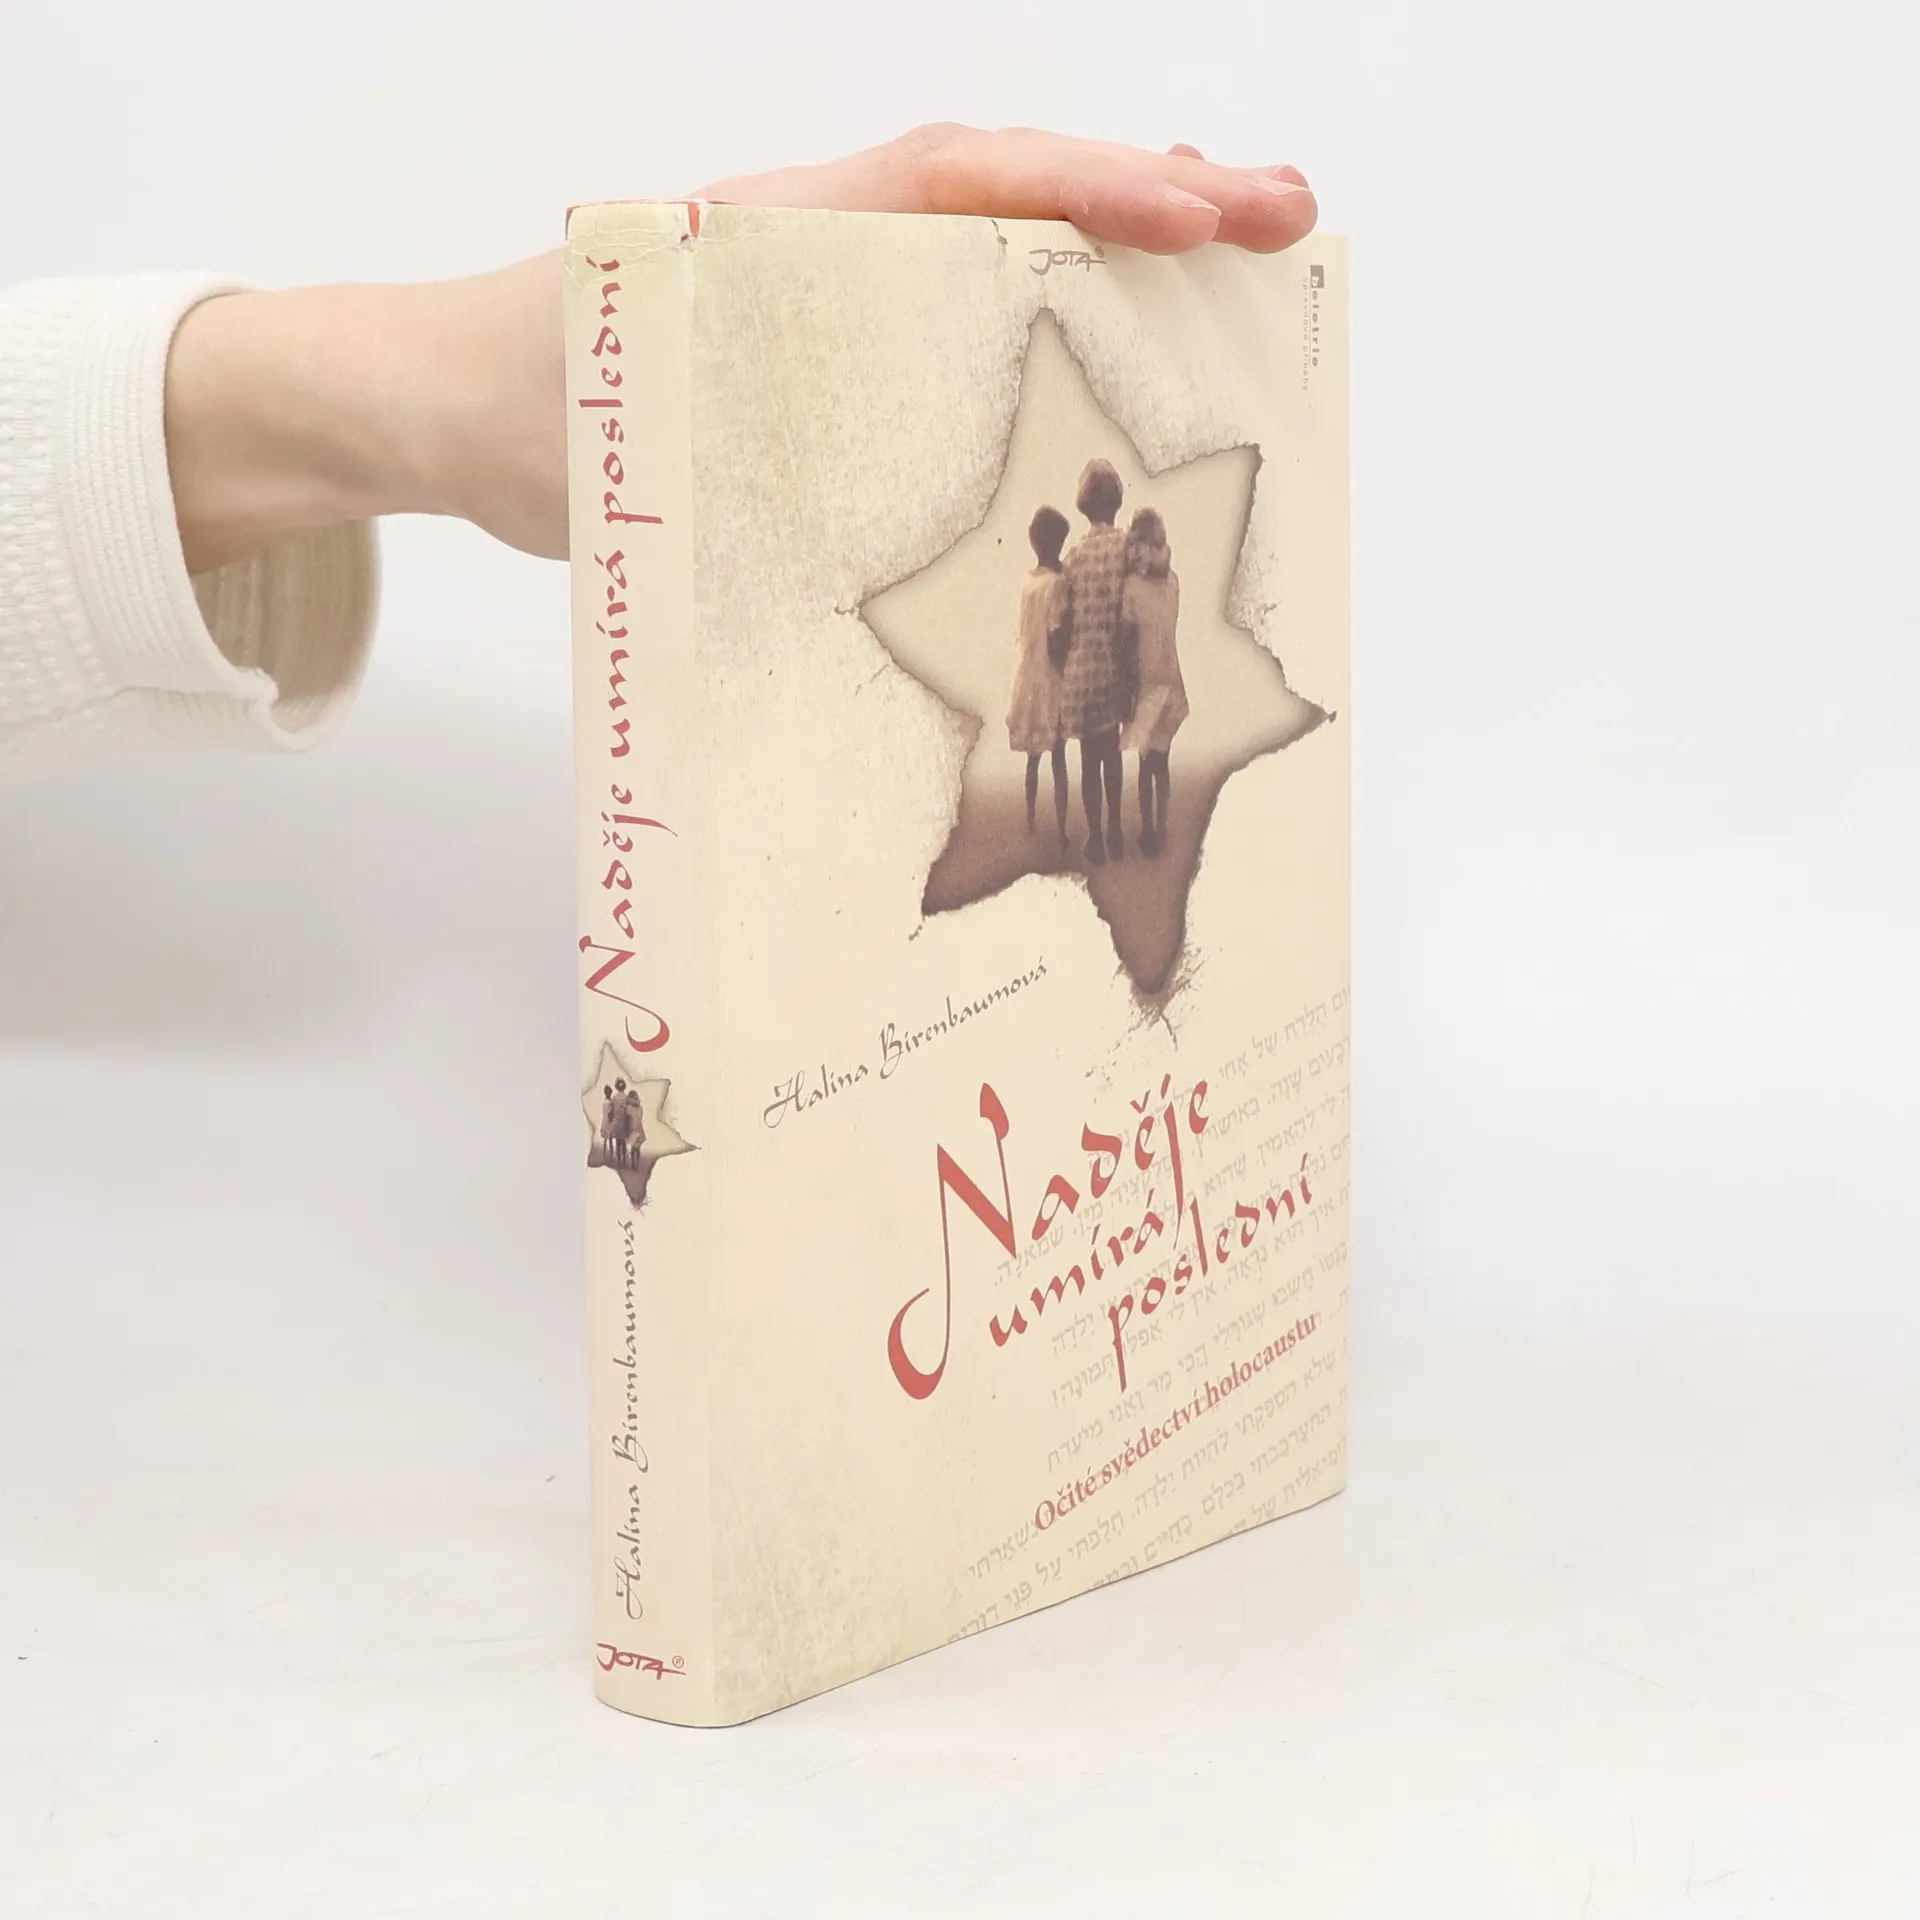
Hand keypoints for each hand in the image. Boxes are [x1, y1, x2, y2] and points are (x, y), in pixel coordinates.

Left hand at [165, 127, 1315, 573]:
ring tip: (1238, 255)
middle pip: (1010, 187)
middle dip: (1152, 196)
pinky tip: (1110, 340)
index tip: (1198, 216)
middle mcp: (823, 241)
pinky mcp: (828, 344)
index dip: (1081, 193)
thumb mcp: (606, 421)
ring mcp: (832, 285)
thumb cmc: (516, 406)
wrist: (443, 407)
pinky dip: (1046, 301)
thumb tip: (807, 486)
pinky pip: (959, 304)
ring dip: (1117, 239)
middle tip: (1285, 217)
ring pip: (998, 237)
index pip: (954, 185)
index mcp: (781, 235)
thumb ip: (702, 432)